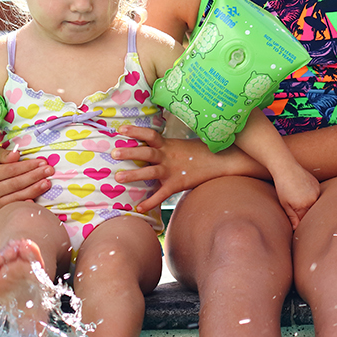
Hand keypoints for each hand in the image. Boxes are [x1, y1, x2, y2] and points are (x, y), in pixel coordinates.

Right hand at [0, 146, 50, 211]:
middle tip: (50, 170)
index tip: (42, 162)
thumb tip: (16, 155)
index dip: (28, 166)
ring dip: (35, 190)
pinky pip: (15, 206)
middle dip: (35, 176)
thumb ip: (3, 155)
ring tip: (47, 183)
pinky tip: (37, 201)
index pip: (12, 170)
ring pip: (18, 196)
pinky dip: (26, 204)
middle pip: (17, 183)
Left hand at [112, 128, 257, 213]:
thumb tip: (154, 146)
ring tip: (118, 177)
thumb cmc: (203, 153)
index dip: (135, 131)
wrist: (223, 161)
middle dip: (129, 152)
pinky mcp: (178, 183)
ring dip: (133, 174)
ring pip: (150, 171)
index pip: (150, 134)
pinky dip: (149, 201)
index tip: (120, 129)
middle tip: (113, 152)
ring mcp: (173, 170)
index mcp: (169, 145)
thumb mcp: (184, 145)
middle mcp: (169, 156)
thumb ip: (168, 147)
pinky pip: (162, 194)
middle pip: (146, 151)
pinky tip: (138, 207)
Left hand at [273, 165, 321, 231]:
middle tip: (294, 207)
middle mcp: (314, 198)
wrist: (286, 167)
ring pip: (313, 203)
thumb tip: (296, 228)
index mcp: (305, 204)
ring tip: (296, 197)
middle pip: (310, 211)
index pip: (305, 219)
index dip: (300, 222)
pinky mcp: (317, 184)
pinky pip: (314, 194)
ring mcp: (317, 190)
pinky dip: (309, 195)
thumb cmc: (283, 186)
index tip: (296, 223)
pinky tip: (301, 191)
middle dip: (304, 213)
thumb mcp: (285, 204)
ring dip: (307, 204)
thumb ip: (292, 217)